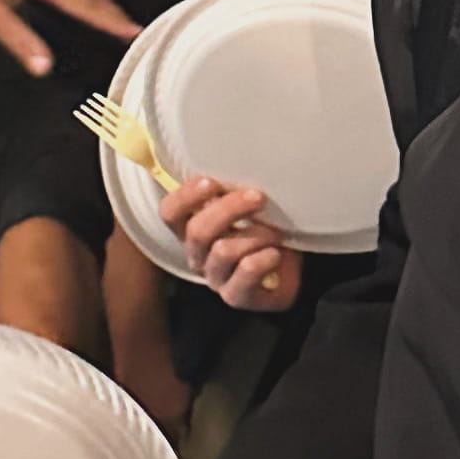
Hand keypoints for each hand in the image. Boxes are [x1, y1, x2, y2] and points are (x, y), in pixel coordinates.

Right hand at [164, 176, 298, 310]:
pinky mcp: (235, 296)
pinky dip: (263, 260)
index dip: (185, 197)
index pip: (170, 213)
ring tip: (276, 232)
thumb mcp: (245, 209)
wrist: (290, 271)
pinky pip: (244, 274)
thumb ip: (230, 194)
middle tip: (258, 197)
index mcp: (192, 229)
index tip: (212, 182)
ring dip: (254, 236)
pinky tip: (275, 254)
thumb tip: (235, 162)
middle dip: (229, 210)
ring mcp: (214, 278)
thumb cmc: (262, 232)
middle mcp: (197, 255)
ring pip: (222, 251)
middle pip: (197, 231)